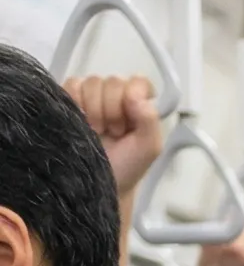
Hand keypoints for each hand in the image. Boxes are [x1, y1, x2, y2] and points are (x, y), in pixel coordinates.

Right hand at [66, 74, 163, 198]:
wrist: (99, 184)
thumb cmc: (126, 166)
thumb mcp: (149, 148)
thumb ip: (150, 119)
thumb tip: (135, 93)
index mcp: (139, 101)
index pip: (137, 81)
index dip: (130, 99)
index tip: (127, 124)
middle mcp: (116, 94)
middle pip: (112, 82)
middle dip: (111, 110)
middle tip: (112, 133)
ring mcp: (92, 95)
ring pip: (91, 83)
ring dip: (93, 110)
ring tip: (96, 132)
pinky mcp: (70, 98)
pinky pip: (71, 85)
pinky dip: (75, 103)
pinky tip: (80, 124)